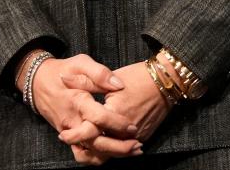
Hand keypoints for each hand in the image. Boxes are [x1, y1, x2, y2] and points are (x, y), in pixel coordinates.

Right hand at [27, 54, 142, 162]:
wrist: (38, 82)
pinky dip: (98, 157)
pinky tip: (113, 153)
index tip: (132, 126)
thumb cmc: (63, 70)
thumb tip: (119, 84)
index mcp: (77, 101)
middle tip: (137, 144)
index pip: (98, 118)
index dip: (117, 124)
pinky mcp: (68, 137)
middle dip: (118, 147)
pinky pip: (82, 154)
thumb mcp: (81, 63)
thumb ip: (100, 73)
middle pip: (95, 142)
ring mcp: (69, 132)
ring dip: (110, 155)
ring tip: (131, 151)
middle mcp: (72, 121)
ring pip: (90, 152)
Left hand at [58, 59, 172, 148]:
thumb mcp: (110, 76)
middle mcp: (124, 130)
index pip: (89, 132)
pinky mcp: (143, 137)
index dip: (74, 135)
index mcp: (114, 113)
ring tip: (86, 147)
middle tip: (73, 144)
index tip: (64, 135)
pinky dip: (113, 149)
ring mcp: (136, 136)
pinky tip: (104, 143)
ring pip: (112, 154)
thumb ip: (86, 82)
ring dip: (98, 152)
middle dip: (84, 149)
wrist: (166, 80)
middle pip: (99, 149)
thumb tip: (63, 80)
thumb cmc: (138, 75)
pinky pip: (124, 150)